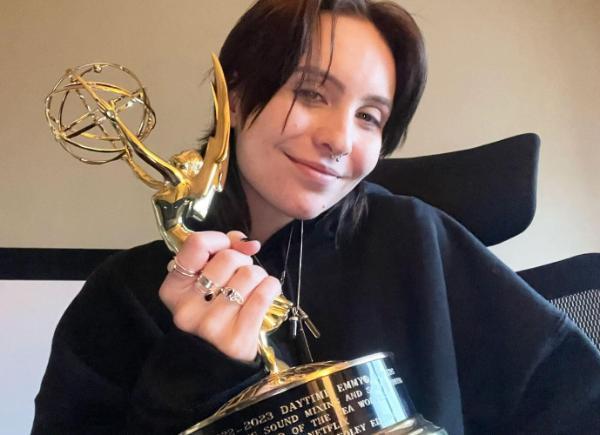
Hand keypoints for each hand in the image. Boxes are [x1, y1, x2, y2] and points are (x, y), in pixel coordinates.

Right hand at [159, 231, 280, 361]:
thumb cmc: (213, 314)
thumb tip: (247, 242)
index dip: (218, 240)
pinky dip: (271, 286)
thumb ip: (222, 253)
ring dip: (258, 275)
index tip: (227, 248)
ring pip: (248, 275)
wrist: (219, 363)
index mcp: (173, 290)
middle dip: (243, 261)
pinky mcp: (236, 338)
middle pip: (228, 259)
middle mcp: (187, 309)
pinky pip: (263, 294)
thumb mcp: (204, 283)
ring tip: (252, 288)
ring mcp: (211, 326)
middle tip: (241, 275)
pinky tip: (267, 292)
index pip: (196, 245)